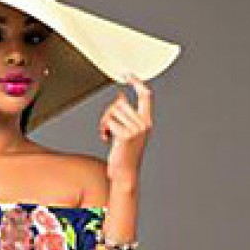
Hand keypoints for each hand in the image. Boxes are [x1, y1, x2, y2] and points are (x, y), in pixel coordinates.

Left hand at [98, 71, 153, 188]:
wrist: (124, 174)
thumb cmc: (125, 155)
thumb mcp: (128, 131)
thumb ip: (126, 114)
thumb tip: (121, 95)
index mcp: (146, 121)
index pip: (145, 96)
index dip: (137, 83)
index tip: (128, 75)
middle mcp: (143, 124)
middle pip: (121, 103)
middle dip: (109, 112)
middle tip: (106, 126)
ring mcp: (135, 130)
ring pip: (113, 111)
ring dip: (105, 121)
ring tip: (107, 133)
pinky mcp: (126, 135)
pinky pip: (109, 122)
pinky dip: (103, 129)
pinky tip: (105, 139)